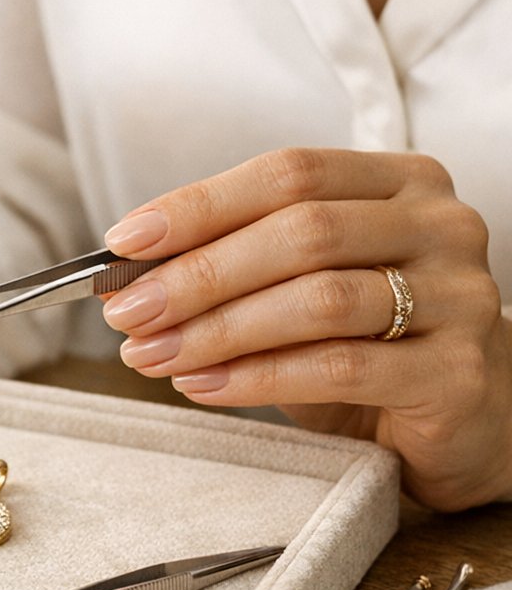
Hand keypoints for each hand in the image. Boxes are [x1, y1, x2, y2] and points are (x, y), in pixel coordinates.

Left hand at [101, 148, 511, 511]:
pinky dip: (258, 376)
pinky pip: (342, 368)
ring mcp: (461, 295)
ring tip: (152, 354)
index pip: (287, 173)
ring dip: (217, 329)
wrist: (464, 416)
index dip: (199, 205)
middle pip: (299, 231)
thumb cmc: (367, 340)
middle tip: (127, 312)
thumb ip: (239, 264)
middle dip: (197, 274)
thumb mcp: (302, 284)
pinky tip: (203, 386)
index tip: (124, 240)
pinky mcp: (459, 372)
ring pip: (318, 299)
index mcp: (397, 182)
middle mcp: (439, 225)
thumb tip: (136, 273)